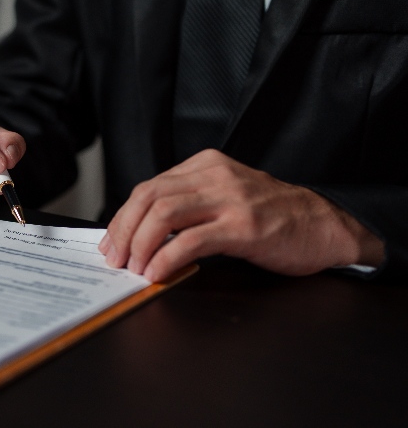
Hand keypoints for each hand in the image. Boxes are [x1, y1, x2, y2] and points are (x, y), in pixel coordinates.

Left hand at [99, 149, 384, 281]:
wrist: (325, 225)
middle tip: (115, 259)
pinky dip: (165, 258)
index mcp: (205, 165)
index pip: (149, 187)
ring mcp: (230, 199)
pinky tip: (158, 273)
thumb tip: (142, 231)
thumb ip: (190, 204)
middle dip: (124, 231)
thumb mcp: (226, 196)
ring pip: (164, 215)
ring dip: (140, 245)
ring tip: (134, 268)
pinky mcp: (244, 226)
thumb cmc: (273, 216)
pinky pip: (190, 240)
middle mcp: (215, 176)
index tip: (112, 242)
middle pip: (149, 198)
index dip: (123, 217)